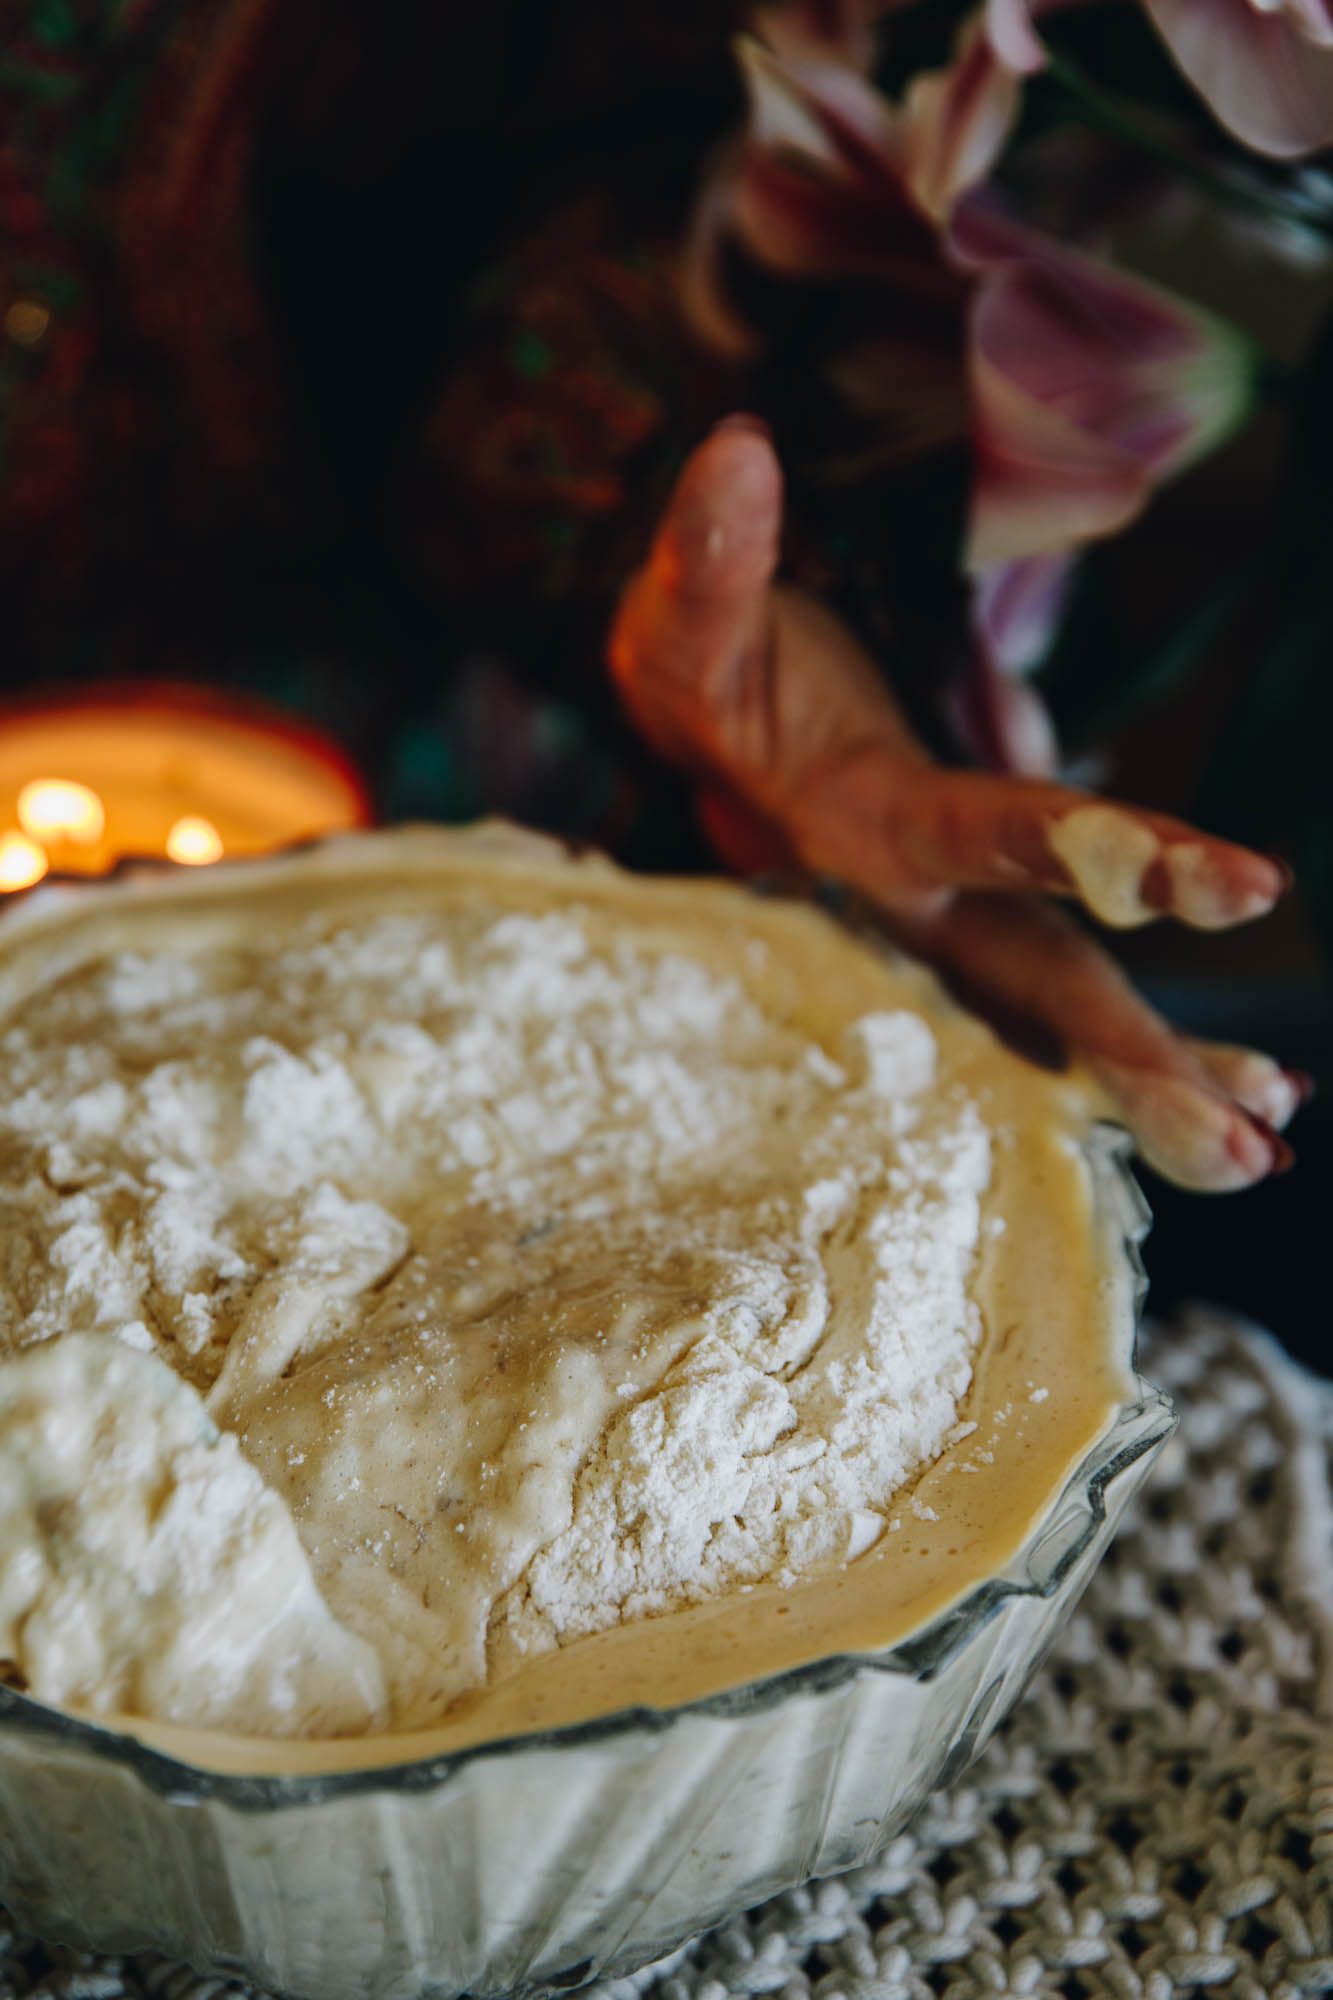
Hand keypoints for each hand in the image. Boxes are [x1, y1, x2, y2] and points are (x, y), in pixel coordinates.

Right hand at [609, 418, 1305, 1189]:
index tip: (1235, 885)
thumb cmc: (702, 676)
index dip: (1106, 857)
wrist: (696, 734)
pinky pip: (1050, 993)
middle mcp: (906, 901)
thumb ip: (714, 555)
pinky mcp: (966, 918)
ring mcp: (940, 922)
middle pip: (1031, 983)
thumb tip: (739, 451)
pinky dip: (1123, 1043)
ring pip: (1048, 1008)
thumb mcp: (688, 617)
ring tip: (1264, 1126)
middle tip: (1252, 1135)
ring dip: (1149, 1072)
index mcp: (855, 828)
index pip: (989, 838)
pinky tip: (1224, 1086)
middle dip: (1134, 1055)